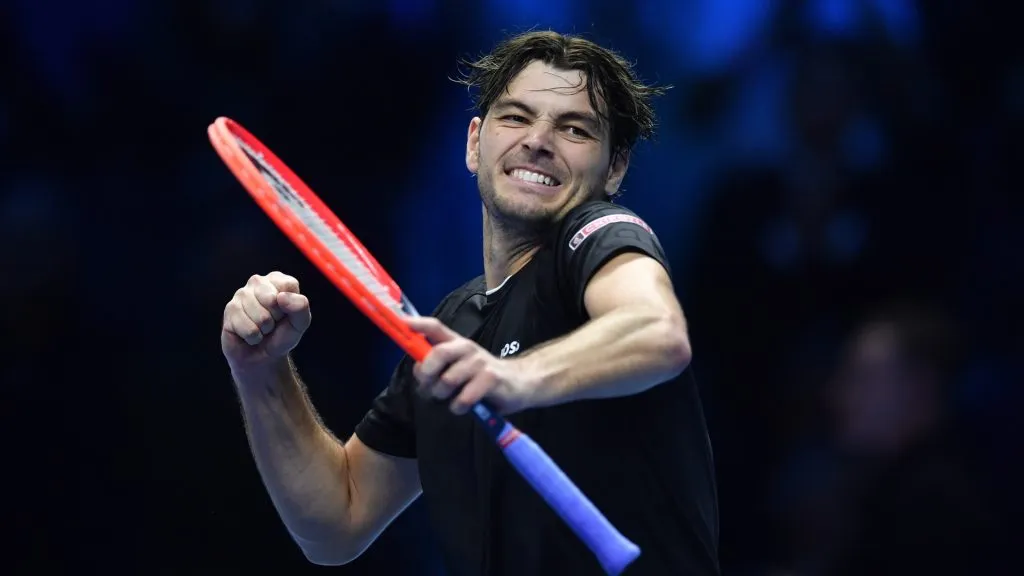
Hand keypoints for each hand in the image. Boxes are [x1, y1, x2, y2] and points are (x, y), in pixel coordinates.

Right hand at [221, 272, 311, 371]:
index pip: (288, 286)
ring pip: (260, 316)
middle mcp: (257, 282)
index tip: (285, 314)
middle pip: (271, 299)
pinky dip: (253, 337)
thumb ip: (300, 307)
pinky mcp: (229, 310)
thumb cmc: (282, 336)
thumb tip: (280, 297)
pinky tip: (250, 334)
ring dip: (263, 329)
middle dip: (275, 318)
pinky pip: (248, 328)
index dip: (290, 306)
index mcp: (277, 280)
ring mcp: (241, 295)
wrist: (263, 357)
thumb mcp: (300, 323)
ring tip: (261, 329)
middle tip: (272, 323)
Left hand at [405, 316, 535, 415]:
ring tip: (452, 399)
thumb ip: (437, 366)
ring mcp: (480, 362)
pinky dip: (459, 407)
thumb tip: (419, 371)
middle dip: (427, 374)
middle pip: (437, 354)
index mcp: (456, 343)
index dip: (418, 323)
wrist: (519, 383)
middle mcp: (467, 348)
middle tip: (429, 387)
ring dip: (444, 396)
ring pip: (448, 381)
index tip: (403, 322)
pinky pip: (463, 398)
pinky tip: (465, 406)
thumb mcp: (459, 367)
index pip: (435, 327)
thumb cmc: (482, 377)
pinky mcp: (491, 379)